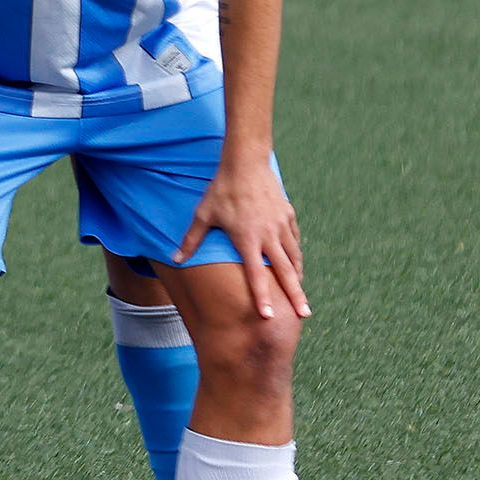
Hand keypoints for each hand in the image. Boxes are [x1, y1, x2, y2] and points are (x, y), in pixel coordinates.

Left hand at [179, 160, 307, 318]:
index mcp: (247, 239)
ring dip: (298, 277)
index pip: (256, 274)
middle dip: (296, 294)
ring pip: (294, 257)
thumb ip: (191, 240)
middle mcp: (268, 235)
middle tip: (304, 314)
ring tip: (301, 295)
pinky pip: (294, 241)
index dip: (262, 296)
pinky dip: (296, 255)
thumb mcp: (203, 215)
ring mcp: (281, 225)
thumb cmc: (221, 190)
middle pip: (286, 271)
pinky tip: (295, 264)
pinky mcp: (288, 216)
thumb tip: (174, 260)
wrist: (246, 163)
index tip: (268, 316)